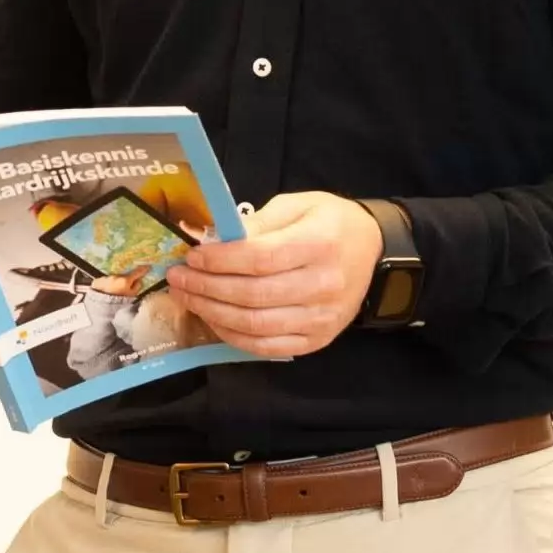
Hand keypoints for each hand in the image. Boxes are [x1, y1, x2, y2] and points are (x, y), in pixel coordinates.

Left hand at [167, 192, 382, 358]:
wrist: (374, 250)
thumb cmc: (331, 222)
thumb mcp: (298, 205)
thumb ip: (258, 222)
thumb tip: (212, 239)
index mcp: (319, 244)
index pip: (259, 259)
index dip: (220, 260)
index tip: (192, 256)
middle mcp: (323, 285)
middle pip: (253, 295)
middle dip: (206, 288)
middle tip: (178, 278)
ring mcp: (322, 318)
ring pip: (256, 325)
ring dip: (213, 313)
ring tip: (187, 298)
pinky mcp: (318, 340)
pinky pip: (268, 347)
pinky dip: (234, 337)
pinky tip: (214, 319)